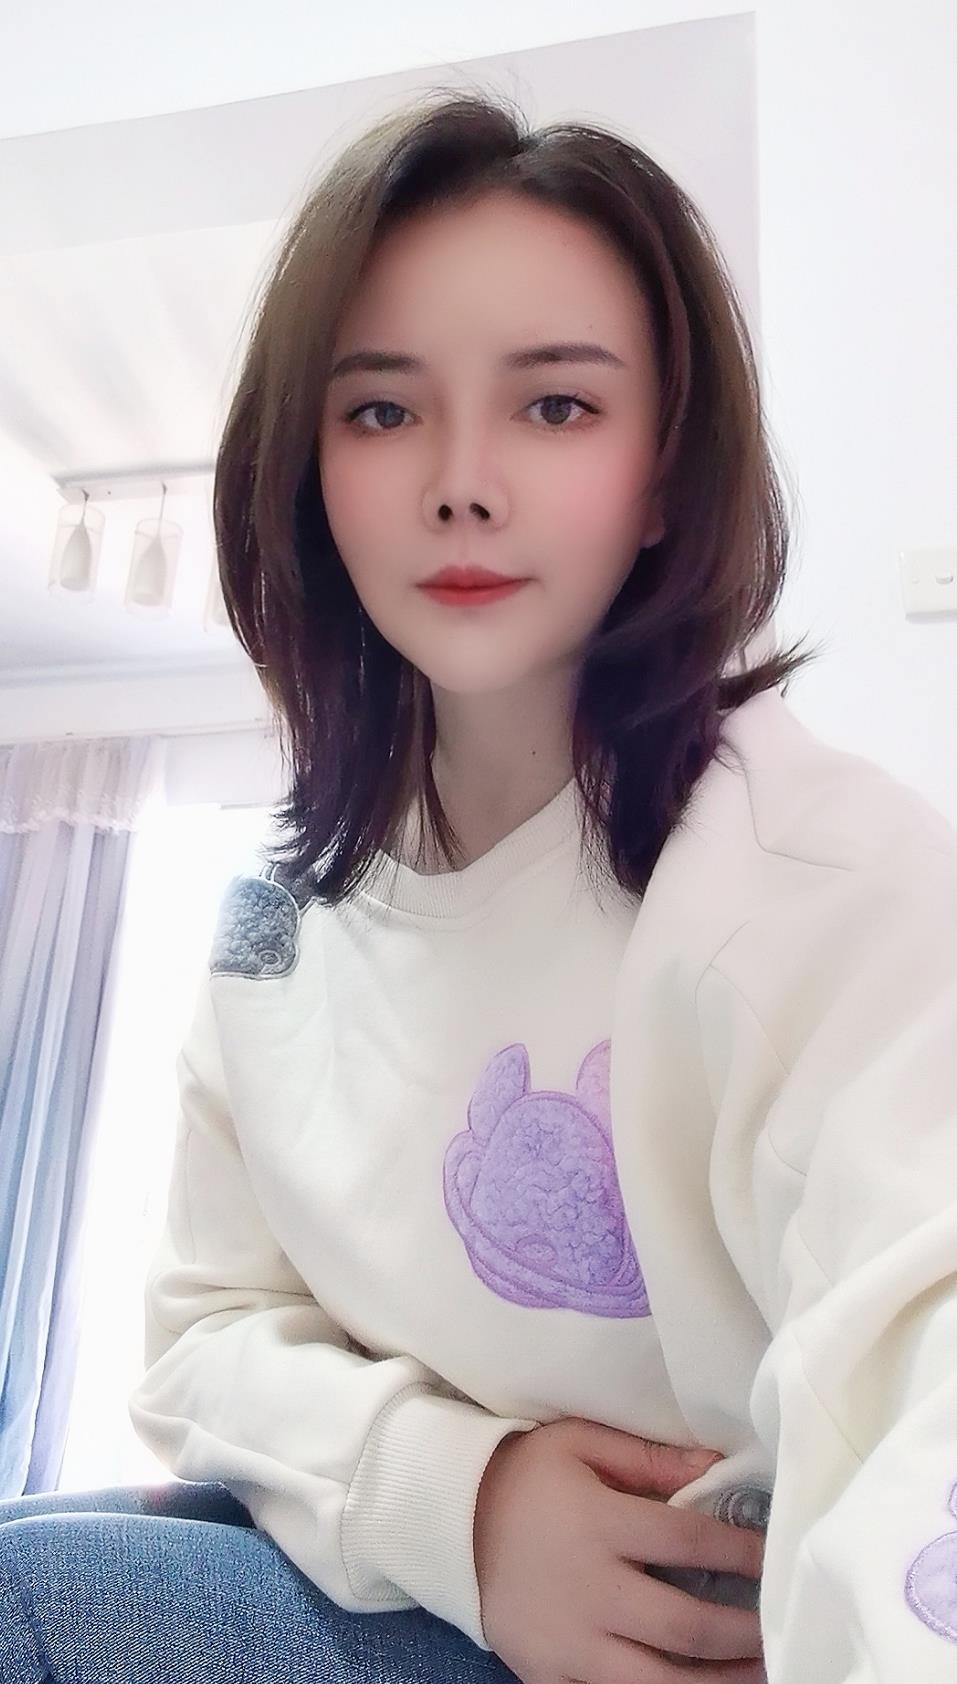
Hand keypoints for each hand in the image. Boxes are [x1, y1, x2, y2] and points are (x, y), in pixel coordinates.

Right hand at [473, 1416, 765, 1683]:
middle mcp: (590, 1590)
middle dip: (741, 1632)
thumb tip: (715, 1467)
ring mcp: (569, 1643)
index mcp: (599, 1525)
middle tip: (775, 1628)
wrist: (446, 1521)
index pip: (690, 1542)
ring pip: (658, 1683)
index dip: (740, 1552)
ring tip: (756, 1675)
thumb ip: (648, 1457)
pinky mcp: (548, 1676)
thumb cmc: (522, 1476)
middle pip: (684, 1625)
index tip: (771, 1556)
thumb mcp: (577, 1443)